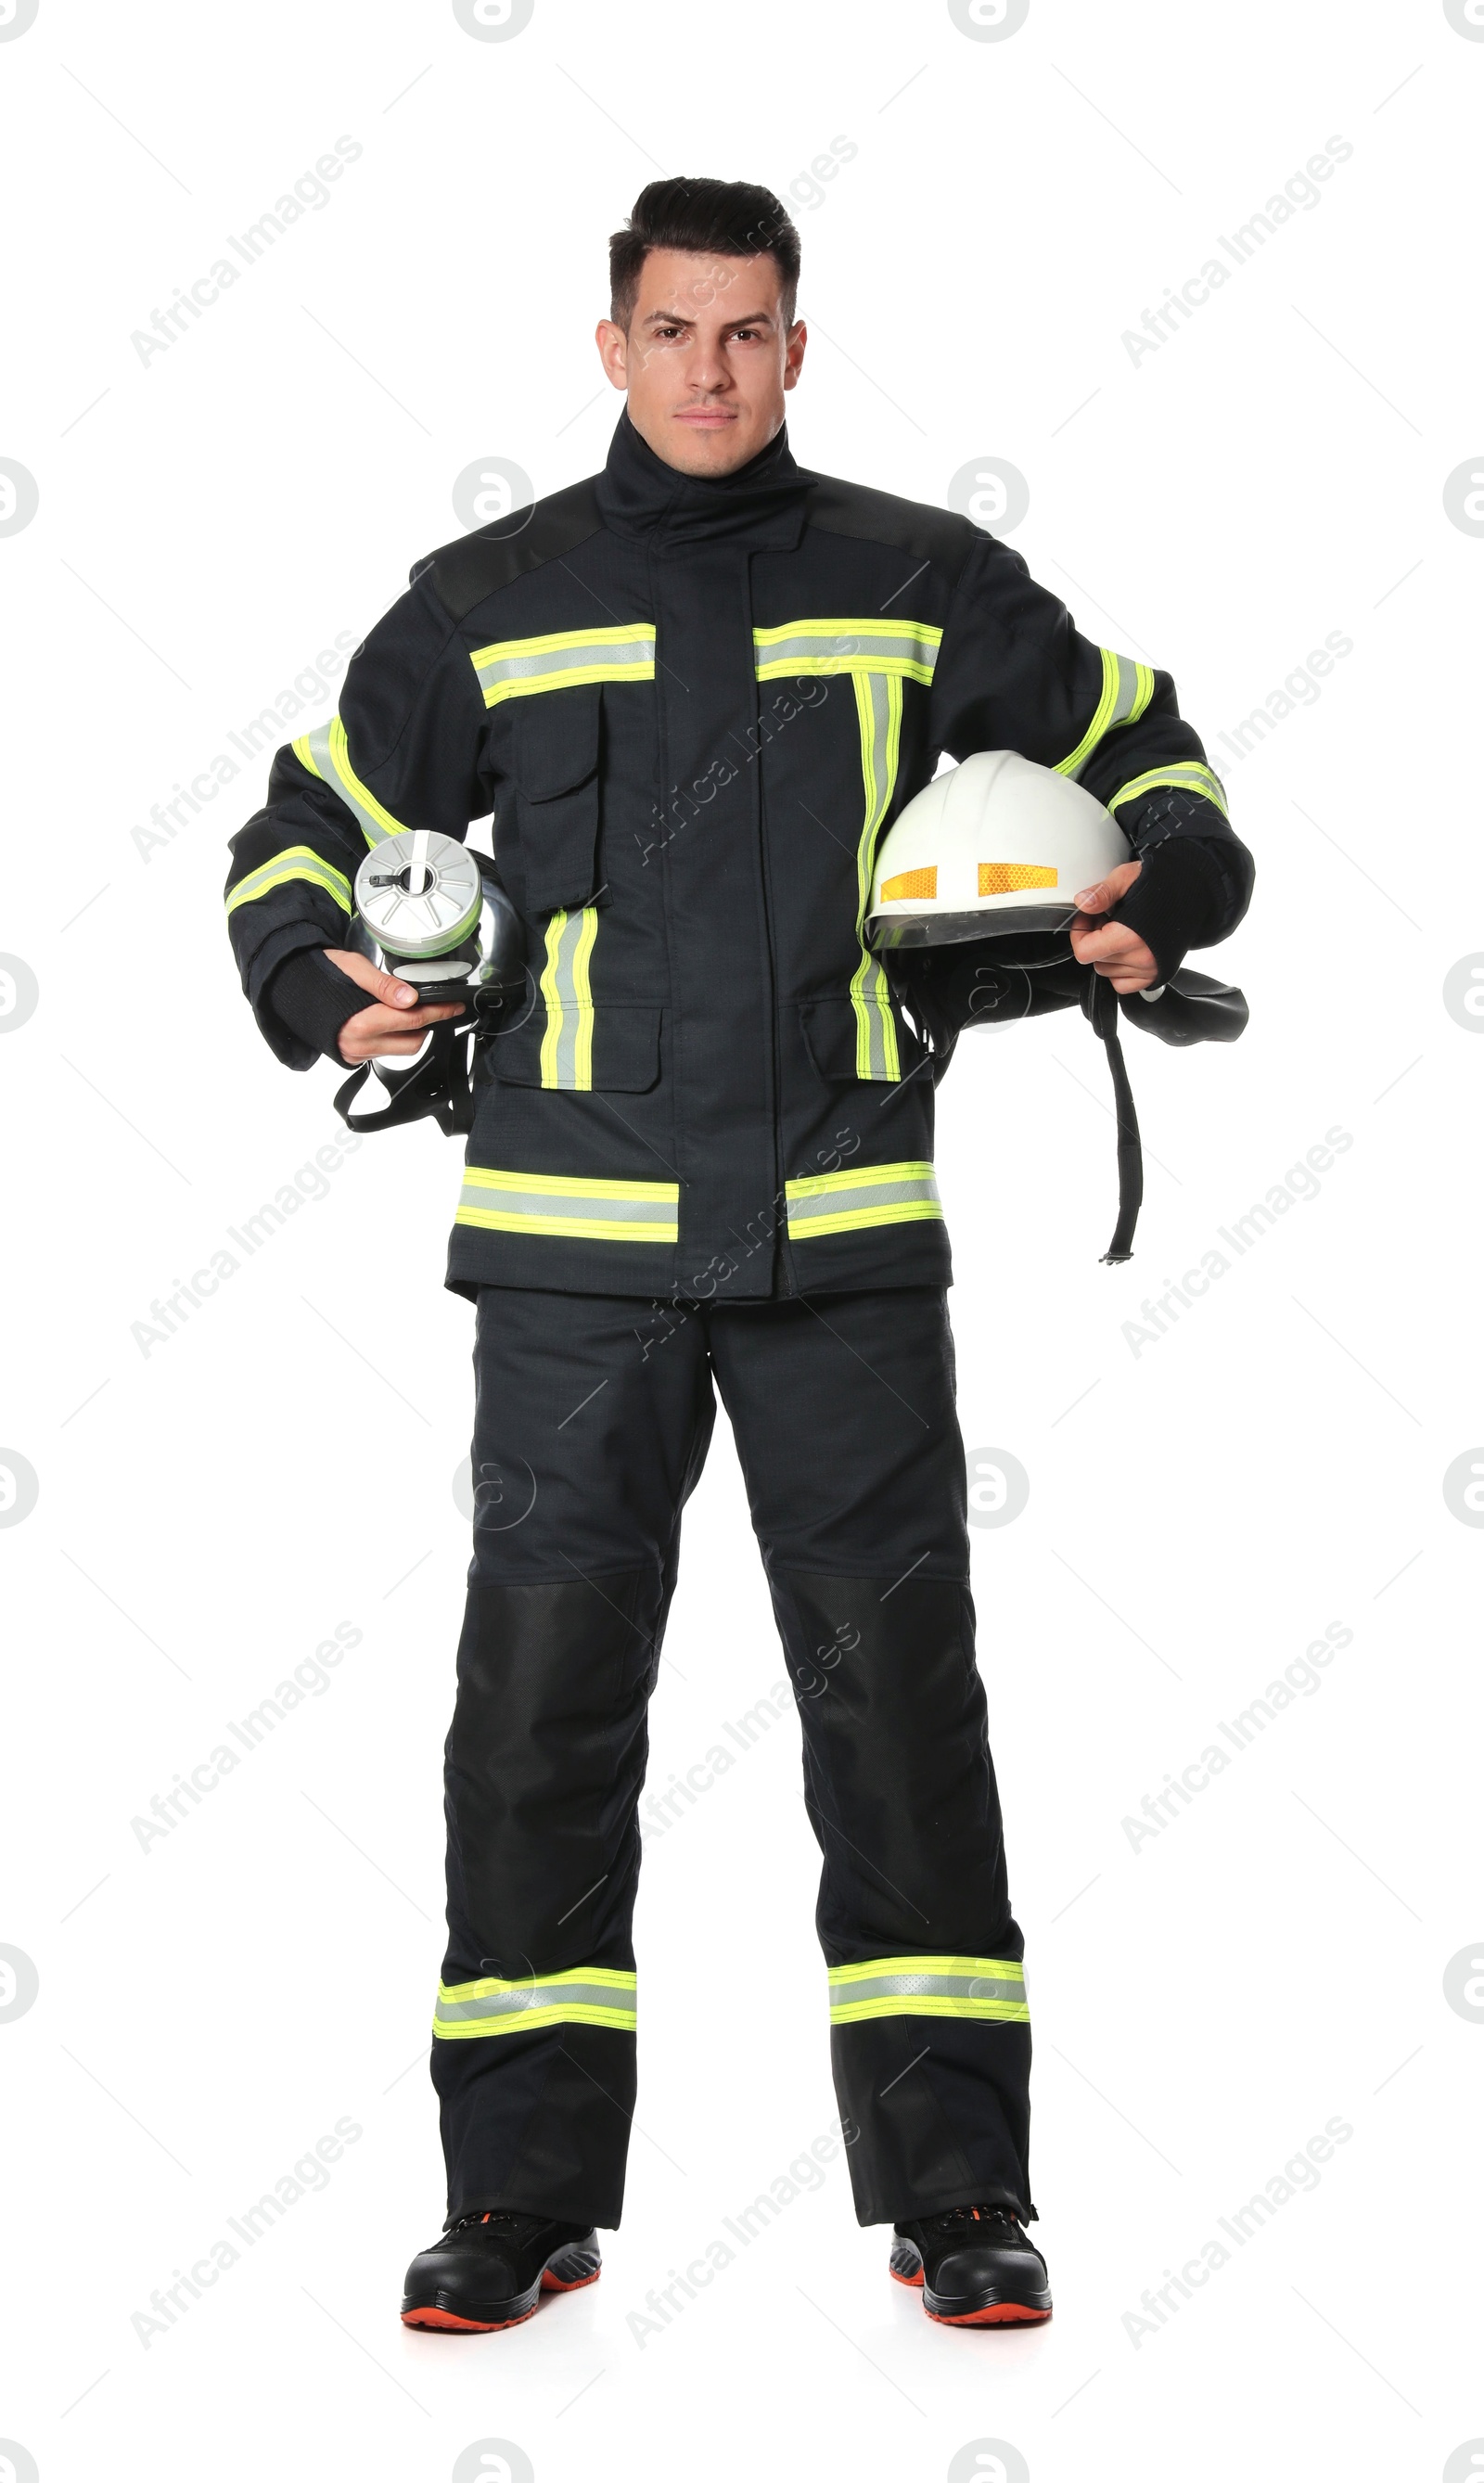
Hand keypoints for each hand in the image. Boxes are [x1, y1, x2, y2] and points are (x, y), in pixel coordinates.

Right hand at [325, 948, 466, 1063]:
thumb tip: (410, 997)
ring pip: (400, 1050)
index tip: (454, 1007)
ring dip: (411, 1033)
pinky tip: (390, 1021)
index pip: (412, 1020)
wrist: (290, 986)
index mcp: (359, 1022)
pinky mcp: (352, 1058)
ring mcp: (354, 1054)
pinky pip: (383, 1053)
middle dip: (426, 1024)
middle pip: (411, 1042)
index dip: (438, 1012)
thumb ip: (384, 985)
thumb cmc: (320, 973)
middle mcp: (357, 1045)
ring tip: (409, 1011)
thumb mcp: (354, 968)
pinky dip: (394, 1038)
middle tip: (435, 1006)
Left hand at [1068, 860, 1158, 993]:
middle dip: (1095, 939)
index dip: (1080, 933)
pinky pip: (1122, 984)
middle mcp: (1141, 958)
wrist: (1195, 893)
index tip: (1089, 918)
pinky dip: (1119, 969)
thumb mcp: (1128, 876)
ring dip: (1107, 954)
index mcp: (1131, 936)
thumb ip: (1103, 892)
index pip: (1085, 952)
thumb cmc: (1163, 884)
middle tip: (1108, 918)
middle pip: (1095, 960)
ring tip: (1121, 931)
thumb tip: (1083, 903)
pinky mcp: (1155, 976)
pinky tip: (1127, 948)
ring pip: (1107, 972)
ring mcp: (1149, 970)